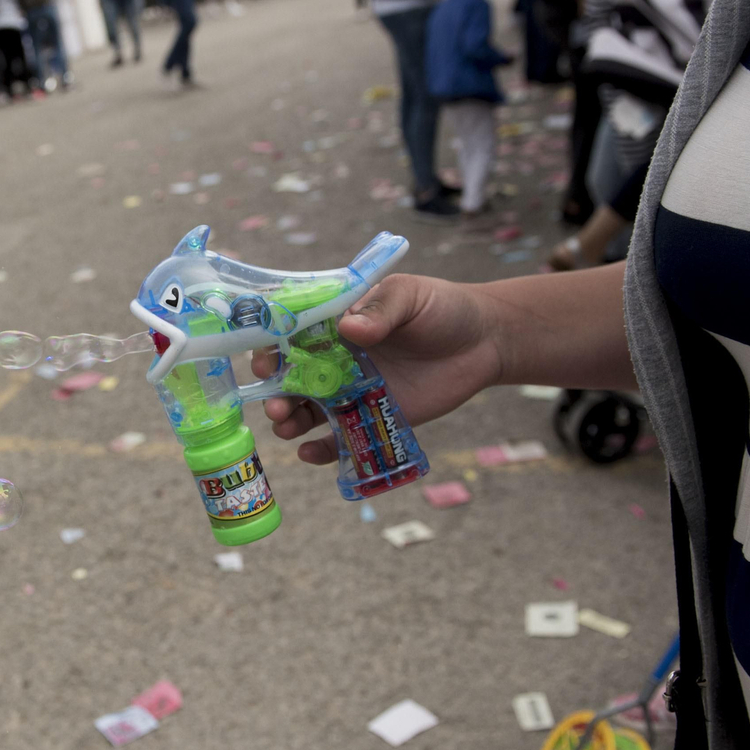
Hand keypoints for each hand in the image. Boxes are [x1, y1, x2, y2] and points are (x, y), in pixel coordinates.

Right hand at [251, 274, 504, 464]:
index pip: (291, 336)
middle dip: (276, 392)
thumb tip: (349, 328)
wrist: (485, 341)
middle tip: (276, 404)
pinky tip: (310, 453)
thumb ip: (381, 310)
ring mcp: (351, 390)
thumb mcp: (409, 296)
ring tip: (287, 427)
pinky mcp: (372, 418)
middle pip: (292, 378)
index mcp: (336, 324)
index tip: (264, 364)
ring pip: (307, 410)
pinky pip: (339, 438)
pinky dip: (321, 449)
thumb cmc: (442, 308)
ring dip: (290, 420)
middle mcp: (336, 359)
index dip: (271, 350)